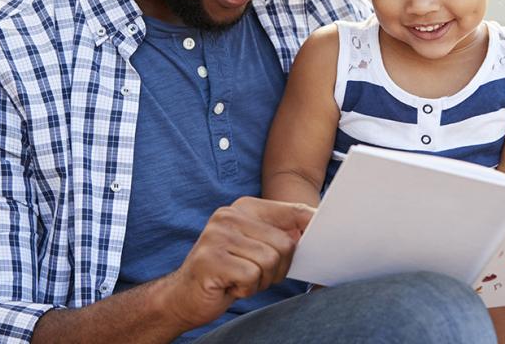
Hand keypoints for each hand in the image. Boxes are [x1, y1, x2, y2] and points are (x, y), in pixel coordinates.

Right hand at [159, 197, 313, 330]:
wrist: (182, 296)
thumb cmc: (227, 272)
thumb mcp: (255, 247)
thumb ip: (280, 234)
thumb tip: (315, 225)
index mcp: (244, 208)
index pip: (292, 211)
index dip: (310, 224)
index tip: (322, 232)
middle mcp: (229, 216)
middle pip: (285, 243)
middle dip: (278, 268)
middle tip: (257, 275)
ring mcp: (218, 236)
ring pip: (270, 260)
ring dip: (262, 280)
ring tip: (242, 279)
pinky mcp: (211, 259)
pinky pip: (252, 276)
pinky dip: (247, 289)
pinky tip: (231, 286)